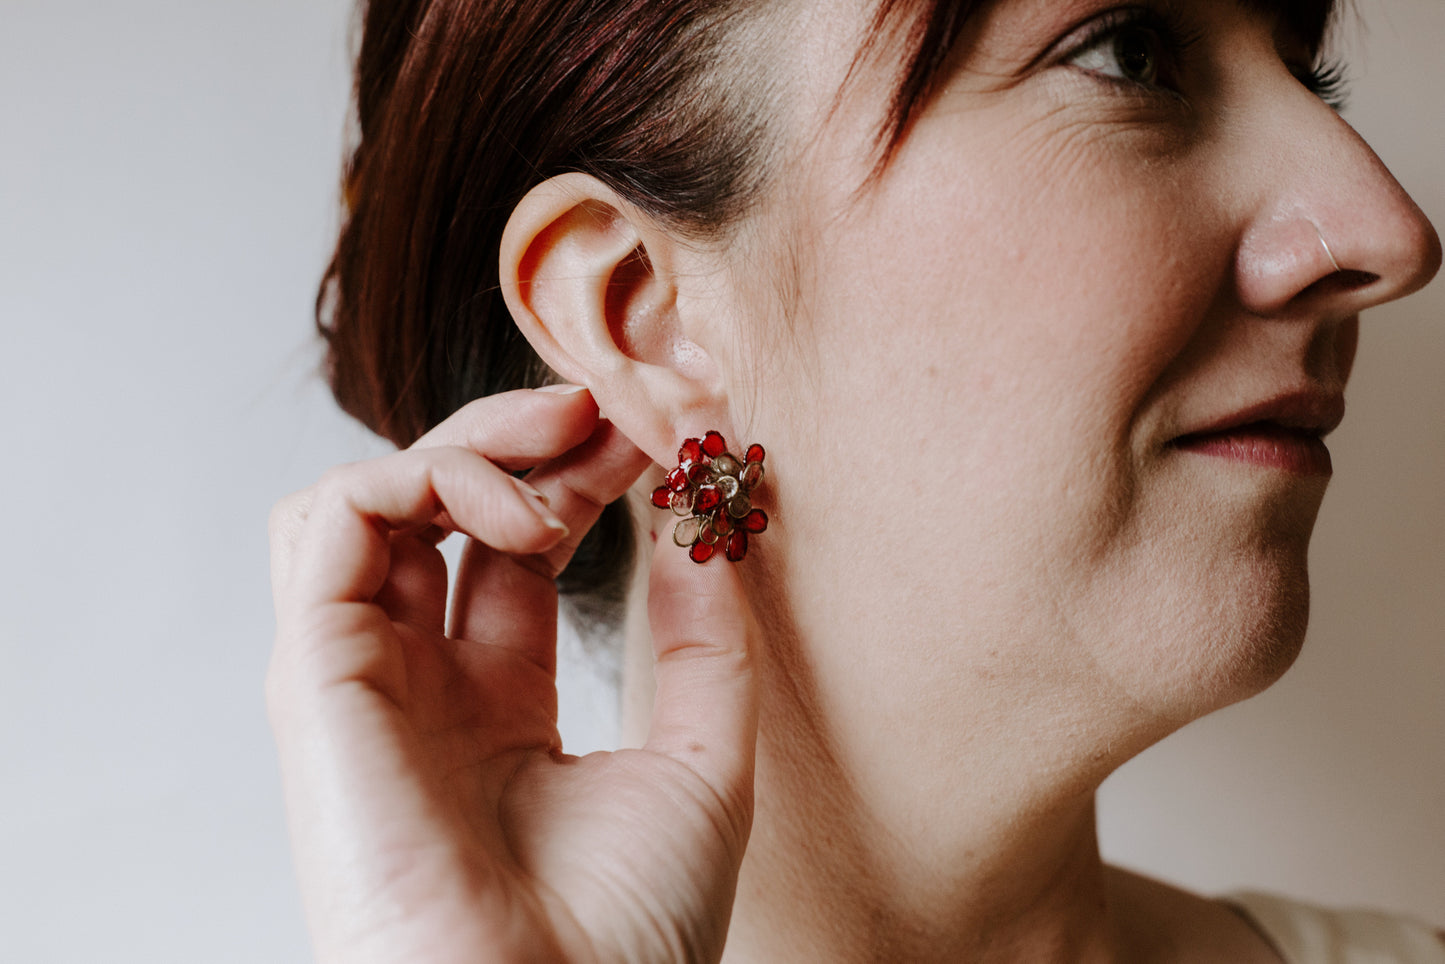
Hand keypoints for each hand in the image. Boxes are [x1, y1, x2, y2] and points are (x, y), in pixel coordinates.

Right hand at [267, 388, 757, 963]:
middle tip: (610, 415)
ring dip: (464, 450)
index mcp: (493, 705)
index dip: (578, 479)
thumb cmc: (630, 932)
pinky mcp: (314, 676)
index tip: (656, 439)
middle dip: (524, 440)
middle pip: (437, 509)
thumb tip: (705, 533)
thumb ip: (705, 642)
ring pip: (366, 499)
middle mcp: (417, 684)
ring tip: (559, 475)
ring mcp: (362, 678)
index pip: (513, 549)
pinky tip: (516, 514)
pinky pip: (326, 525)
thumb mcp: (705, 762)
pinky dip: (416, 480)